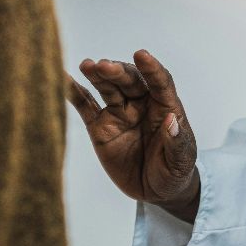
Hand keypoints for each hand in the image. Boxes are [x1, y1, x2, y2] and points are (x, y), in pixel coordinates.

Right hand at [65, 50, 201, 220]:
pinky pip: (85, 105)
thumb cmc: (174, 172)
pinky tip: (63, 79)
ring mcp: (119, 113)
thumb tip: (171, 120)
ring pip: (108, 88)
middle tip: (105, 66)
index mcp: (165, 107)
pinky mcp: (100, 126)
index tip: (142, 55)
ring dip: (97, 75)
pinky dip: (74, 92)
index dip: (152, 69)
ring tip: (87, 66)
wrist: (155, 191)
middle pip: (130, 81)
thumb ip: (176, 142)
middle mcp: (141, 104)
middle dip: (118, 72)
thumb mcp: (181, 161)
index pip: (160, 82)